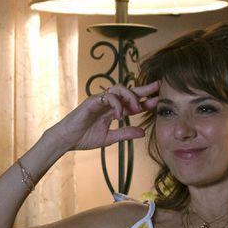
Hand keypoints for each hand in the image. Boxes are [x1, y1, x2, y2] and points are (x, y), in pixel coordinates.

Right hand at [41, 81, 161, 153]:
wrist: (67, 139)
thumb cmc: (85, 137)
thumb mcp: (110, 138)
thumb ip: (125, 133)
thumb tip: (143, 132)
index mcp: (114, 110)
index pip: (133, 102)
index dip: (146, 101)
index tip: (160, 100)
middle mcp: (108, 103)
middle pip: (128, 90)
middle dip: (144, 89)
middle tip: (158, 87)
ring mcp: (100, 100)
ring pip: (118, 89)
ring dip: (130, 97)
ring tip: (137, 108)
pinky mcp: (92, 101)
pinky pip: (107, 97)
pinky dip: (116, 105)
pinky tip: (120, 115)